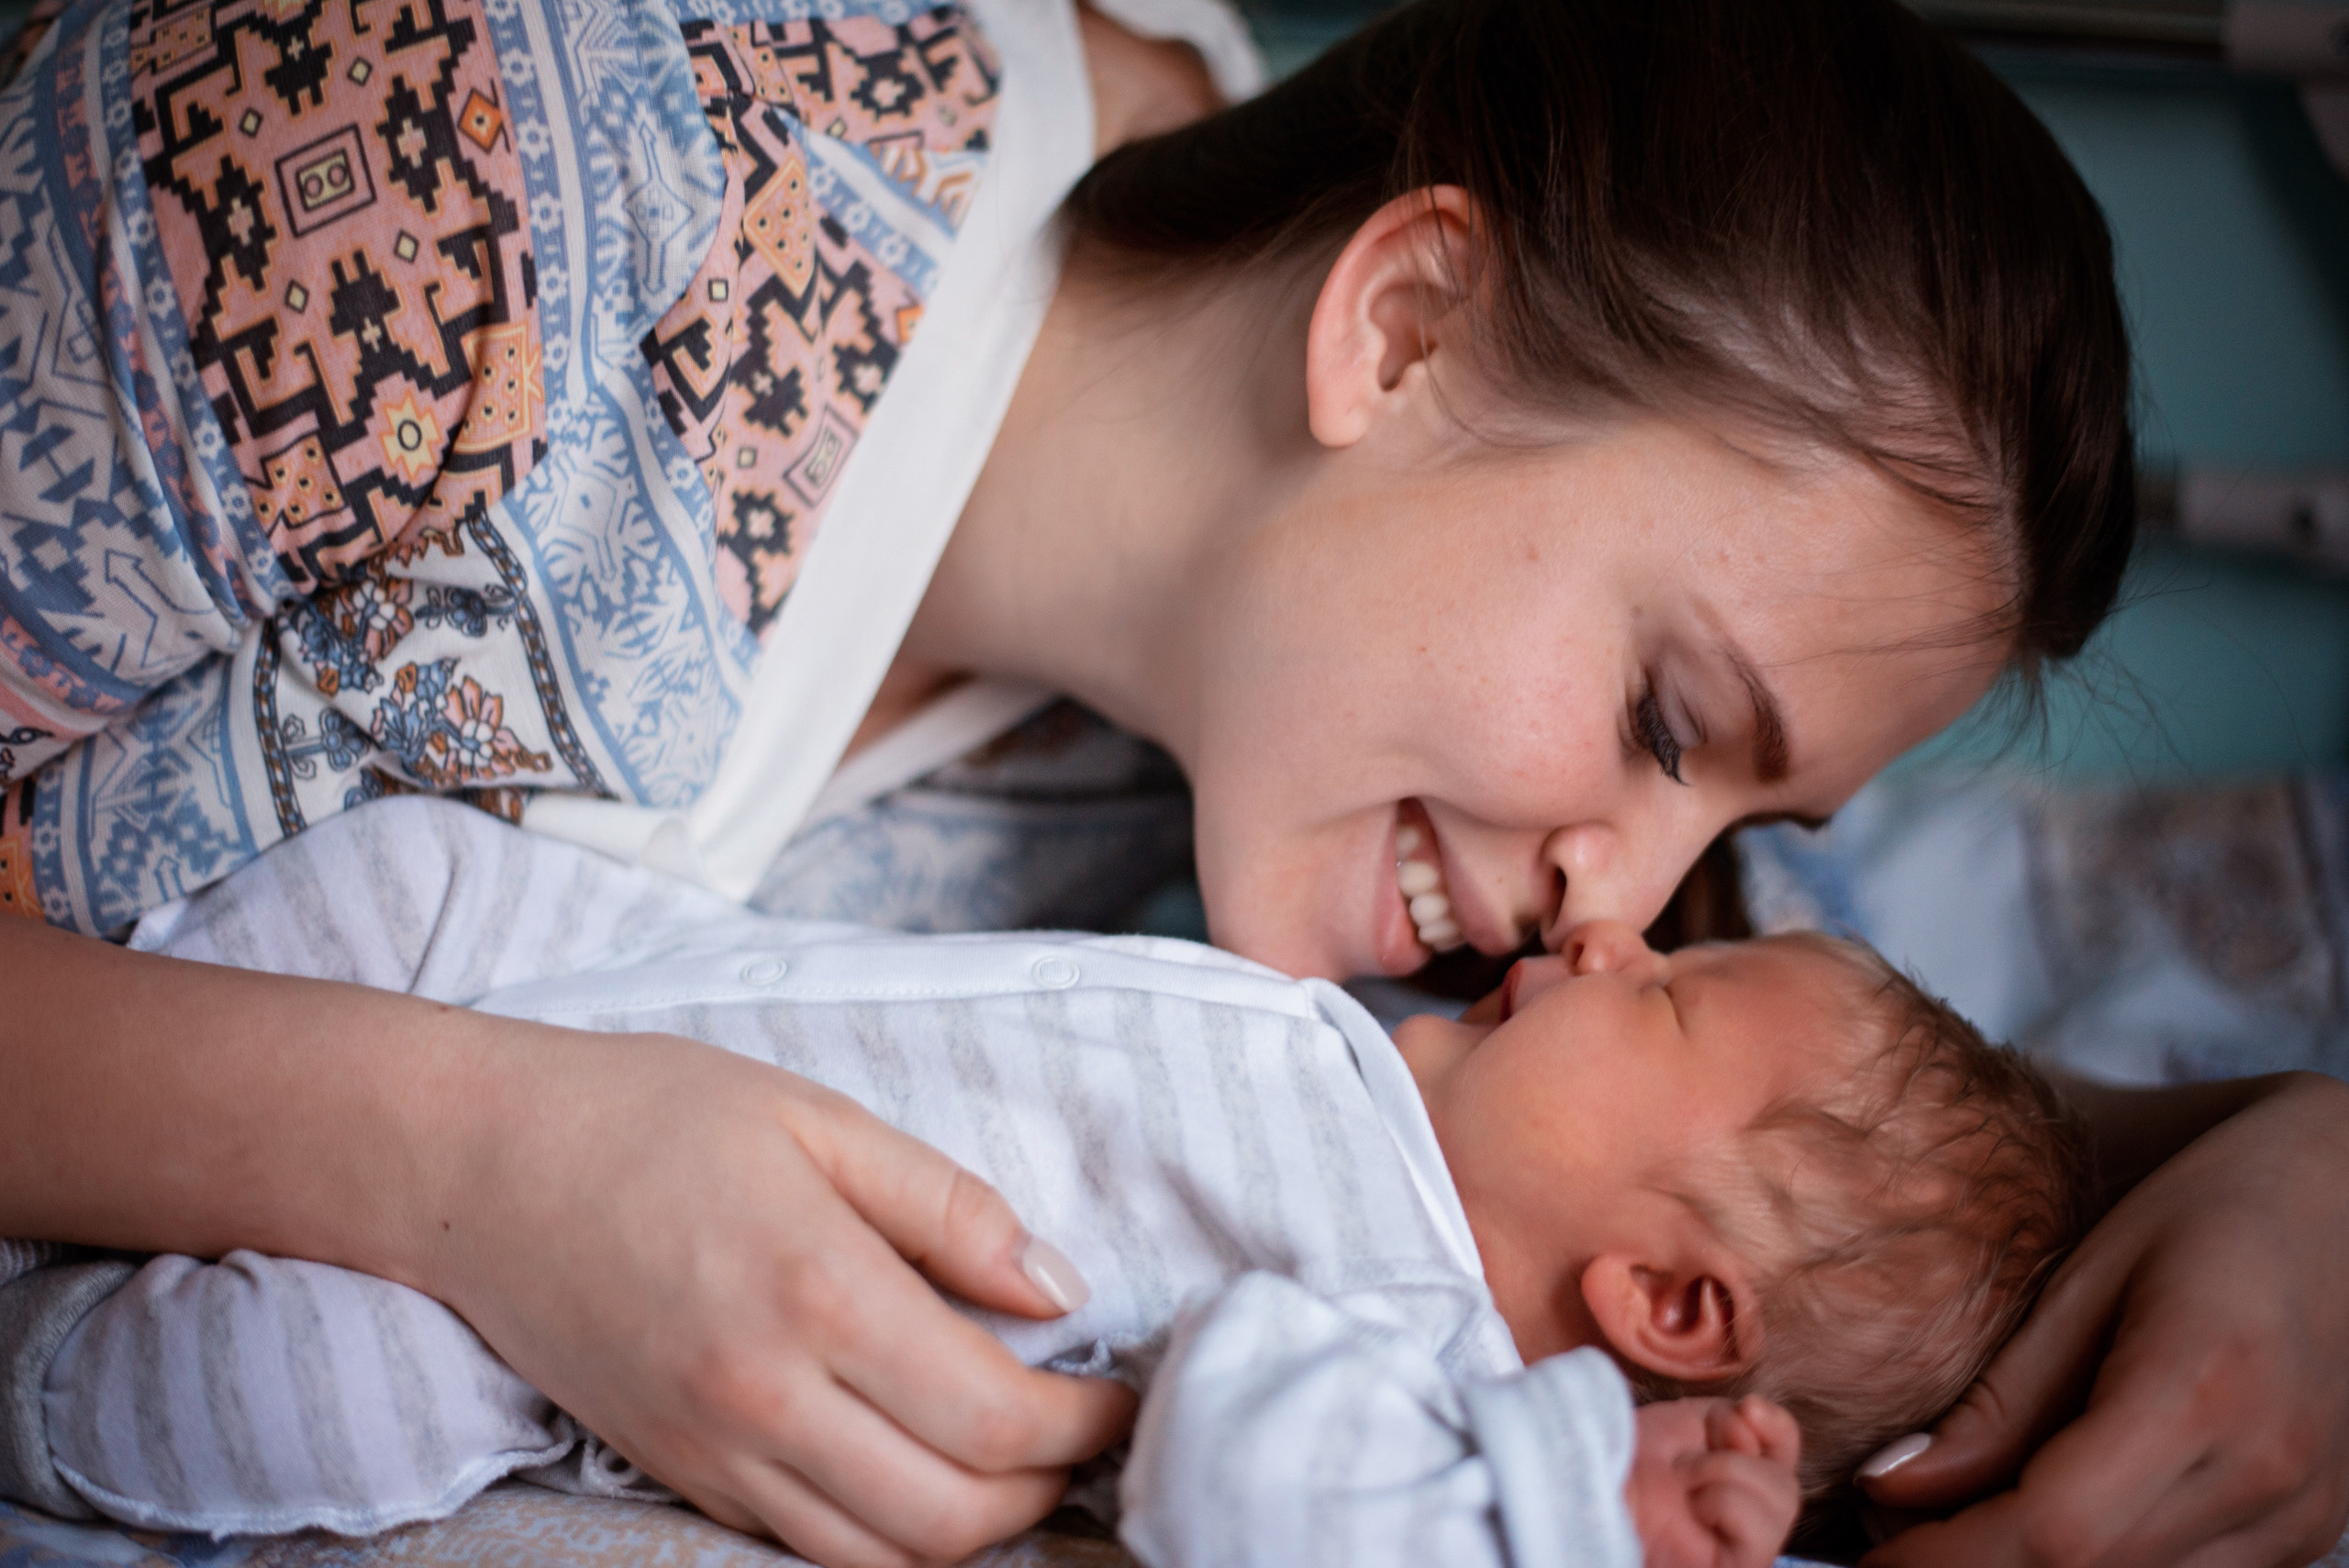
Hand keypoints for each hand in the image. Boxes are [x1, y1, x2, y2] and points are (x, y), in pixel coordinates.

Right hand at [421, 1027, 1136, 1567]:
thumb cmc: (650, 1115)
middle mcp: (768, 1399)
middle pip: (955, 1516)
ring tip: (1016, 1464)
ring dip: (974, 1531)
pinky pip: (806, 1549)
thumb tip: (1058, 1287)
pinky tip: (918, 1473)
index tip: (1124, 1393)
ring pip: (884, 1558)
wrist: (474, 1165)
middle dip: (1047, 1488)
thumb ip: (948, 1206)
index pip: (997, 1418)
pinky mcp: (676, 1473)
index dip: (1087, 1424)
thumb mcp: (817, 1117)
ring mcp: (716, 1452)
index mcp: (820, 1293)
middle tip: (1085, 1432)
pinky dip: (886, 1537)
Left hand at [1627, 1395, 1801, 1567]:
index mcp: (1732, 1477)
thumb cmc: (1620, 1458)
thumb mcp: (1678, 1420)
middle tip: (1683, 1462)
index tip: (1749, 1407)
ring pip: (1784, 1502)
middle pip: (1787, 1482)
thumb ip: (1727, 1419)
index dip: (1778, 1427)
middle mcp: (1741, 1517)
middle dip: (1737, 1454)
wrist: (1584, 1486)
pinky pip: (1761, 1536)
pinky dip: (1726, 1503)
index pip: (1784, 1454)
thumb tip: (1751, 1437)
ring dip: (1726, 1473)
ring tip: (1681, 1483)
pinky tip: (1691, 1510)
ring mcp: (1741, 1549)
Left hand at [1861, 1071, 2348, 1567]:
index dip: (1947, 1560)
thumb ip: (1999, 1399)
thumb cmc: (2210, 1209)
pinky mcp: (2307, 1535)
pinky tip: (2032, 1522)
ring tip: (1944, 1526)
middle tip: (1882, 1536)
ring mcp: (2302, 1518)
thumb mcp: (2088, 1277)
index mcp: (2204, 1390)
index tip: (1867, 1547)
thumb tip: (1891, 1489)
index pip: (2057, 1533)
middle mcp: (2269, 1475)